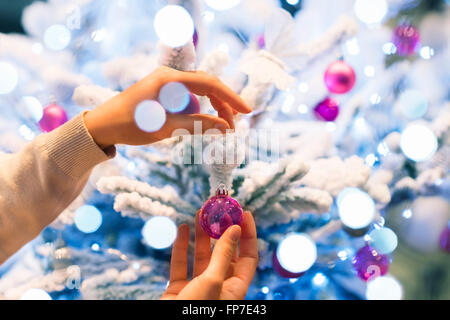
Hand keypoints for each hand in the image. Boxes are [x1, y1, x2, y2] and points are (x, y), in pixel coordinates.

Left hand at [84, 66, 250, 148]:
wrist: (102, 125)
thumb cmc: (130, 125)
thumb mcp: (166, 128)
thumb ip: (197, 125)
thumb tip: (226, 128)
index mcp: (170, 79)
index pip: (210, 84)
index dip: (231, 98)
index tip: (247, 111)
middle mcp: (170, 76)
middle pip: (207, 86)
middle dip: (223, 104)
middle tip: (234, 125)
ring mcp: (166, 82)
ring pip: (199, 91)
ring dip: (212, 107)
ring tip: (222, 126)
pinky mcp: (163, 90)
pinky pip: (188, 96)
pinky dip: (199, 109)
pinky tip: (202, 121)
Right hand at [161, 211, 257, 299]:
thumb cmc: (195, 312)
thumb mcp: (213, 280)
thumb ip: (223, 254)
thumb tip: (236, 229)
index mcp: (235, 288)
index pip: (248, 257)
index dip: (249, 235)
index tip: (245, 213)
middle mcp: (219, 286)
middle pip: (224, 253)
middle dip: (221, 230)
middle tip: (219, 209)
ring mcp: (198, 287)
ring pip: (202, 255)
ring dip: (201, 234)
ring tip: (200, 213)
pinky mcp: (179, 289)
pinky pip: (181, 264)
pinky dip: (181, 246)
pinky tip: (182, 229)